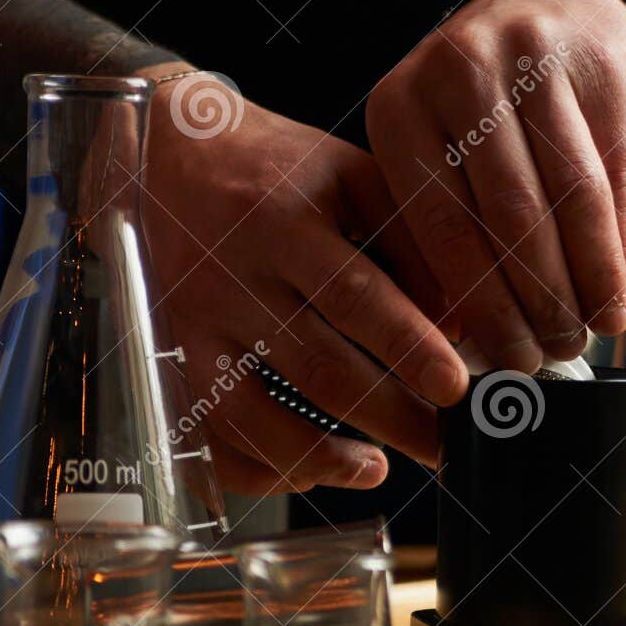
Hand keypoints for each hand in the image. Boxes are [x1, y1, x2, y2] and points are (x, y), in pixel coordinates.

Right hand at [140, 66, 466, 493]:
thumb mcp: (347, 174)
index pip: (354, 295)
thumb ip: (407, 240)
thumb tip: (460, 323)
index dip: (410, 347)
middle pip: (316, 368)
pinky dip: (261, 467)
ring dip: (324, 458)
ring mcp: (190, 325)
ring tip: (378, 467)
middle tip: (441, 444)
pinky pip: (207, 436)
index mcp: (283, 220)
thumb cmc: (275, 168)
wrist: (165, 154)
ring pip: (254, 416)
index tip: (457, 387)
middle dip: (390, 417)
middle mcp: (230, 277)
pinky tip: (311, 470)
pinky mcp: (167, 359)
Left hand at [365, 0, 625, 370]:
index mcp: (401, 105)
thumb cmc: (491, 102)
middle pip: (510, 214)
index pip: (439, 223)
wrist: (568, 1)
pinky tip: (617, 292)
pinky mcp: (605, 72)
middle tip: (551, 355)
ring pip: (570, 199)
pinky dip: (617, 247)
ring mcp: (538, 64)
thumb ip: (445, 222)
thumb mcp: (440, 143)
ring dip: (585, 280)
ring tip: (591, 332)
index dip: (477, 302)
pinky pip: (617, 179)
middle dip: (536, 299)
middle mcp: (462, 73)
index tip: (501, 358)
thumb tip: (467, 339)